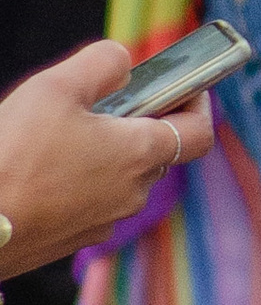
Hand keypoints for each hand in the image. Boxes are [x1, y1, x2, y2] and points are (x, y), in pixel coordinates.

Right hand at [0, 41, 213, 277]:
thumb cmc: (13, 154)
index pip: (199, 132)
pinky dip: (77, 182)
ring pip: (118, 178)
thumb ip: (102, 64)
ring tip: (57, 135)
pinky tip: (40, 169)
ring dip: (103, 154)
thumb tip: (123, 64)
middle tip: (101, 102)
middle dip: (136, 124)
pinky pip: (89, 203)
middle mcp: (132, 194)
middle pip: (154, 152)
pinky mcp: (73, 240)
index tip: (187, 85)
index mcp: (140, 155)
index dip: (197, 103)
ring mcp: (103, 222)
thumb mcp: (56, 86)